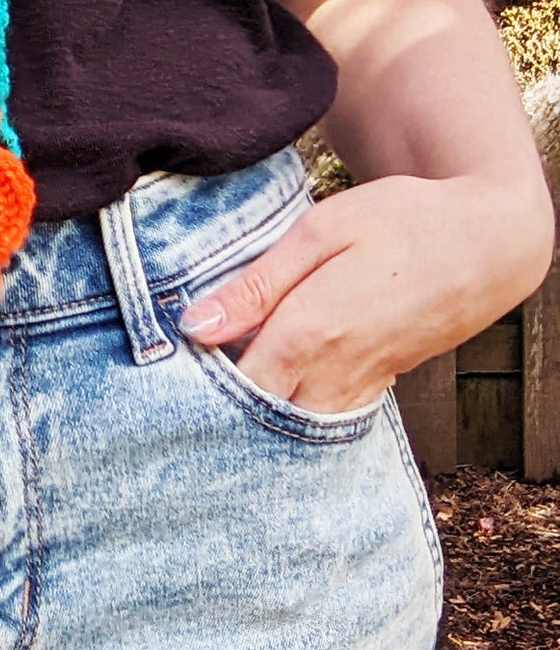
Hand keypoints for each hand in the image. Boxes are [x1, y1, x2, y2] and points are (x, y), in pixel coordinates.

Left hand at [177, 173, 553, 414]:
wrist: (486, 242)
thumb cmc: (401, 222)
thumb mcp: (320, 231)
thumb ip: (255, 285)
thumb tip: (195, 326)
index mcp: (311, 333)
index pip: (231, 386)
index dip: (192, 384)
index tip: (163, 371)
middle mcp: (334, 374)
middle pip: (256, 418)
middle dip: (217, 407)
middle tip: (183, 383)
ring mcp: (359, 389)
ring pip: (289, 426)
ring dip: (253, 411)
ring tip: (222, 382)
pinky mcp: (376, 390)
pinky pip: (321, 419)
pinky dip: (290, 410)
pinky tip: (269, 385)